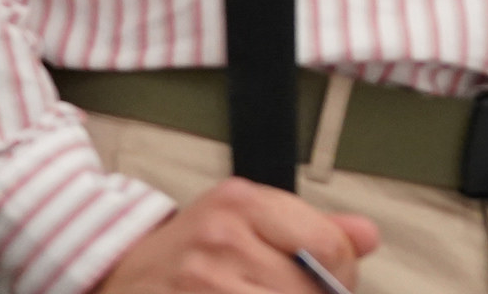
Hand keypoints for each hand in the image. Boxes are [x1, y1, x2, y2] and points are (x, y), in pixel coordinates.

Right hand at [93, 179, 377, 293]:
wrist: (119, 274)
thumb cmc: (192, 251)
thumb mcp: (248, 219)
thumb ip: (313, 227)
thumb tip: (368, 236)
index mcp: (242, 202)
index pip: (327, 244)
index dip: (343, 275)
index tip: (335, 284)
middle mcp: (220, 238)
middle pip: (307, 288)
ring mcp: (201, 281)